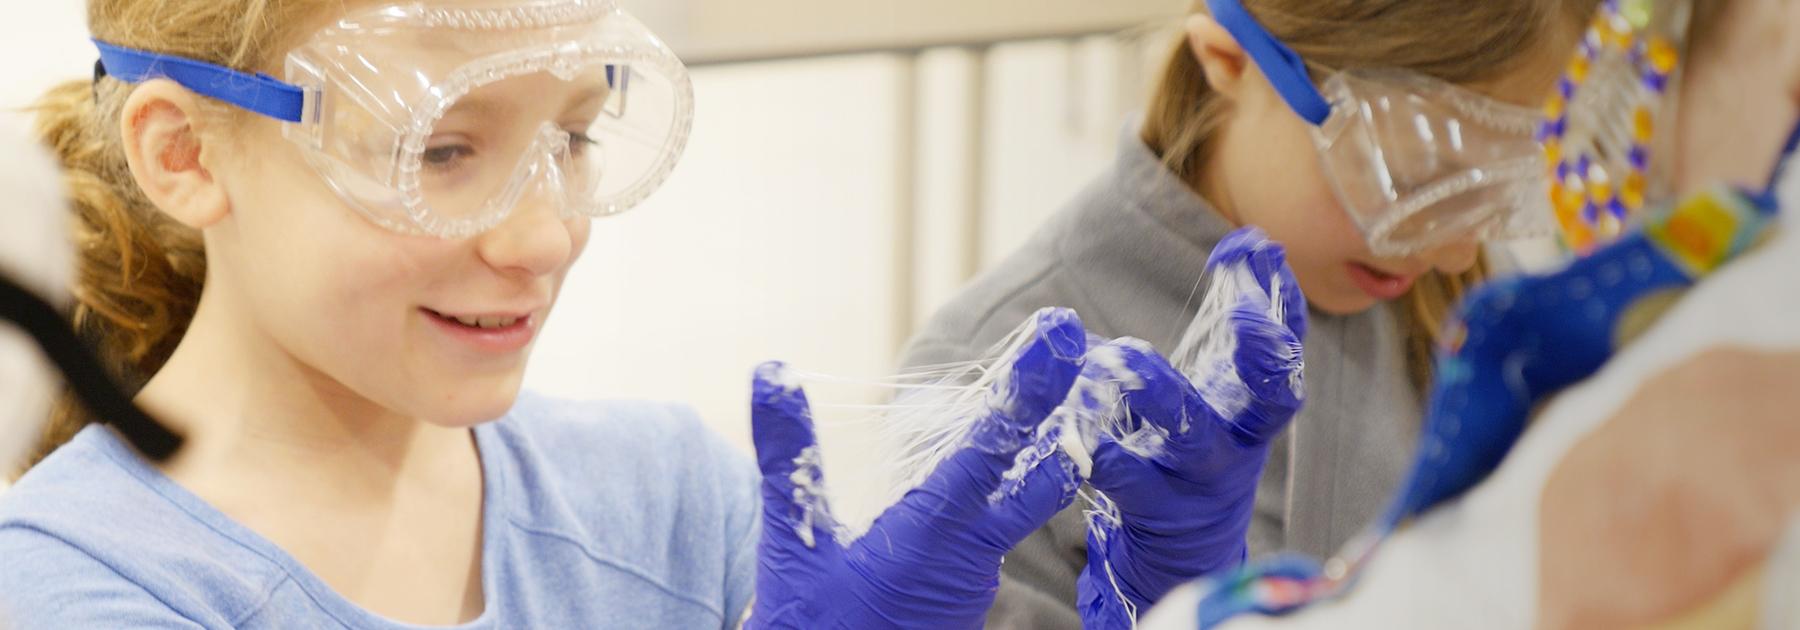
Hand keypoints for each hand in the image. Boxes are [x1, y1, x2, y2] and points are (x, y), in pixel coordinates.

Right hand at [747, 308, 1087, 628]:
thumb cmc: (810, 628)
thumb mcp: (793, 542)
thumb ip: (788, 458)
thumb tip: (771, 373)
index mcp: (931, 538)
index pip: (992, 449)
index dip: (1029, 387)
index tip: (1060, 333)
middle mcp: (972, 560)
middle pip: (1040, 476)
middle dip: (1062, 407)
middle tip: (1080, 344)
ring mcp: (978, 583)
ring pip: (1026, 506)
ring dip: (1044, 446)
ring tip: (1063, 387)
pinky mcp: (971, 598)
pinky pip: (1001, 530)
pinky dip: (1013, 484)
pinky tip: (1018, 452)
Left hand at [1076, 230, 1306, 627]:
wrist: (1175, 551)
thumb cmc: (1193, 451)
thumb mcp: (1216, 391)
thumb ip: (1231, 330)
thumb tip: (1248, 244)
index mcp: (1253, 413)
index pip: (1286, 353)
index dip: (1283, 305)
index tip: (1262, 248)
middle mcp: (1238, 445)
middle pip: (1269, 402)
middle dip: (1260, 353)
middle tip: (1240, 312)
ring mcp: (1197, 481)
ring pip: (1189, 437)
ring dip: (1158, 392)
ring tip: (1118, 355)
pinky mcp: (1149, 510)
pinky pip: (1123, 475)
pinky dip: (1097, 443)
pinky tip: (1074, 417)